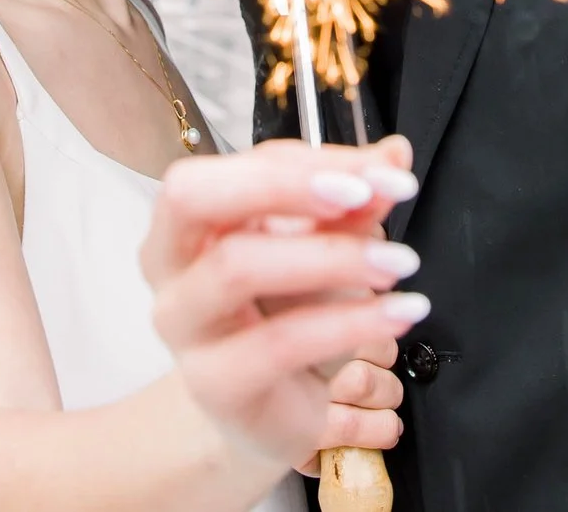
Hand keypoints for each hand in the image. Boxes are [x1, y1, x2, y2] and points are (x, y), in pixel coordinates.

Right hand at [144, 135, 423, 468]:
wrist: (274, 412)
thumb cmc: (288, 316)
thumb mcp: (323, 249)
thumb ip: (353, 203)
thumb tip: (393, 155)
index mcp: (188, 217)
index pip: (241, 165)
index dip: (313, 160)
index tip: (384, 169)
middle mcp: (168, 264)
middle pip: (195, 197)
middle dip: (284, 186)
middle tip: (366, 197)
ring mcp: (183, 325)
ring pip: (236, 266)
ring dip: (329, 255)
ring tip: (400, 263)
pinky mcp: (214, 382)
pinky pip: (278, 341)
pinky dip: (348, 322)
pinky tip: (398, 314)